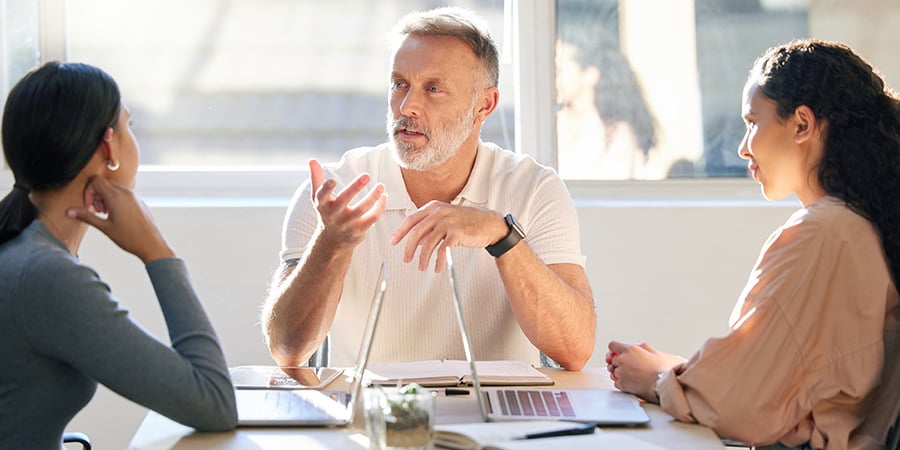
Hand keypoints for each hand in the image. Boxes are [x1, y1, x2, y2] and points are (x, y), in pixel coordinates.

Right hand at [66, 176, 173, 263]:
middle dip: (96, 196)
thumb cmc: (131, 238)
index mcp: (117, 196)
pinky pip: (124, 195)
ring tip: (106, 215)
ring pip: (114, 189)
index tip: (88, 206)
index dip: (88, 192)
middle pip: (104, 184)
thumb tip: (69, 212)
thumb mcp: (104, 227)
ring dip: (105, 199)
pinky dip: (115, 201)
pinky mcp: (139, 202)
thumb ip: (86, 216)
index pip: (96, 181)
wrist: (153, 245)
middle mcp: (127, 193)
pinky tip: (116, 217)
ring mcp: (135, 197)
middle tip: (97, 211)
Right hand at [308, 159, 386, 249]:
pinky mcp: (359, 230)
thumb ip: (316, 178)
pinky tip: (384, 197)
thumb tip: (312, 160)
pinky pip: (372, 218)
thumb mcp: (319, 197)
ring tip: (381, 186)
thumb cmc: (327, 212)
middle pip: (344, 201)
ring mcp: (346, 224)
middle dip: (355, 188)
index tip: (333, 180)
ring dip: (373, 197)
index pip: (321, 196)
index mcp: (322, 205)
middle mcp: (333, 215)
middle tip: (367, 175)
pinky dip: (379, 207)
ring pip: (361, 209)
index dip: (326, 189)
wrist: (333, 240)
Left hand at [389, 201, 506, 271]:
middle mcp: (439, 212)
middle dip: (408, 248)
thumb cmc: (467, 222)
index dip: (400, 232)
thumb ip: (430, 228)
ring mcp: (448, 222)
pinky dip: (438, 261)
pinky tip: (437, 268)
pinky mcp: (456, 233)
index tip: (393, 242)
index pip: (410, 219)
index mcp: (433, 207)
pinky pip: (442, 250)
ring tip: (422, 267)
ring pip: (427, 242)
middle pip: (416, 232)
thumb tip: (416, 242)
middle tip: (406, 259)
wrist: (489, 223)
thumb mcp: (446, 220)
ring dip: (423, 257)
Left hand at [607, 341, 684, 402]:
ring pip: (614, 371)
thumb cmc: (663, 370)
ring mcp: (621, 372)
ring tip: (634, 376)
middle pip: (613, 360)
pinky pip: (617, 383)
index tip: (618, 353)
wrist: (663, 385)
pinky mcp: (621, 384)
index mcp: (631, 350)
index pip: (612, 345)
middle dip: (620, 363)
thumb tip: (637, 347)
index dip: (615, 350)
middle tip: (631, 368)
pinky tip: (633, 383)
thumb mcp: (655, 352)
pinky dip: (623, 384)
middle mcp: (623, 360)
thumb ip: (642, 347)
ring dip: (621, 373)